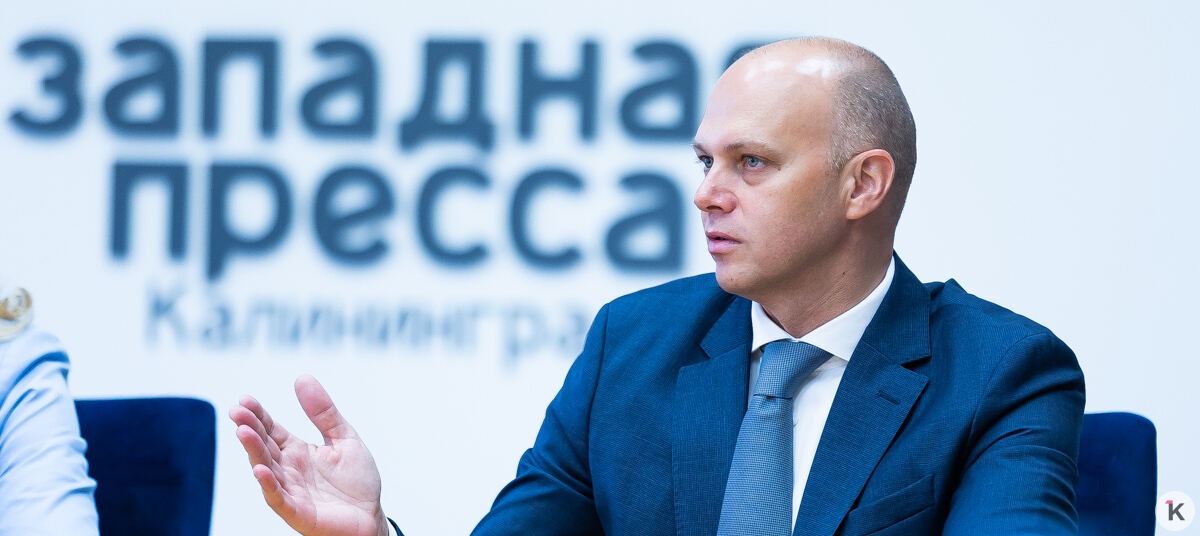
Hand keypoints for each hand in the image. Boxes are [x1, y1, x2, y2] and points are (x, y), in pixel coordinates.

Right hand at [230, 375, 389, 535]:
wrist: (371, 517)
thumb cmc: (357, 482)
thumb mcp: (344, 438)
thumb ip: (323, 412)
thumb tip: (302, 378)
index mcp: (297, 451)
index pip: (271, 429)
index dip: (258, 415)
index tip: (244, 399)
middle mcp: (288, 469)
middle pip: (264, 446)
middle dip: (249, 428)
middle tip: (237, 411)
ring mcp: (290, 490)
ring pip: (266, 469)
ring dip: (253, 451)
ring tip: (243, 431)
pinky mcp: (297, 511)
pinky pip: (278, 497)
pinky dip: (268, 484)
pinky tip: (260, 468)